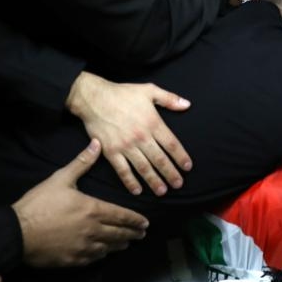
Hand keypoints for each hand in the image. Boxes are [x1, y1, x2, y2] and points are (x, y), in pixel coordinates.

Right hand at [12, 140, 148, 266]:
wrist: (18, 232)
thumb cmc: (40, 203)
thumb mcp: (61, 178)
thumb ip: (81, 163)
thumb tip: (97, 144)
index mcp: (93, 210)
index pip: (122, 216)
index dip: (135, 220)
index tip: (145, 222)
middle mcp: (93, 231)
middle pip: (119, 234)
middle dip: (132, 234)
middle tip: (141, 234)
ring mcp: (83, 248)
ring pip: (108, 248)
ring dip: (119, 245)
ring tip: (126, 244)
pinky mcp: (72, 260)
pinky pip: (93, 259)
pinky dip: (101, 255)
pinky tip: (103, 253)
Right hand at [66, 72, 191, 195]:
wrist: (94, 98)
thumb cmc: (122, 93)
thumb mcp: (149, 90)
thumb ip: (169, 98)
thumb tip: (187, 104)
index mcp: (152, 122)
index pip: (171, 144)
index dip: (181, 157)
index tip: (187, 167)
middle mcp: (141, 136)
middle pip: (160, 160)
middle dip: (170, 174)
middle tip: (178, 184)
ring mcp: (125, 146)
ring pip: (144, 168)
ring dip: (154, 181)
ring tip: (162, 191)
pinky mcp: (111, 152)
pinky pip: (123, 170)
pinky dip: (130, 182)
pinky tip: (137, 190)